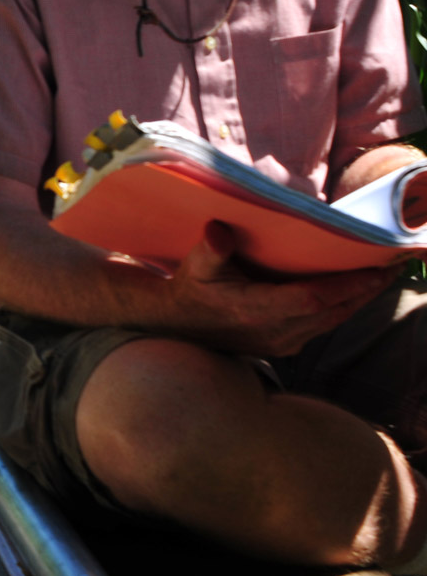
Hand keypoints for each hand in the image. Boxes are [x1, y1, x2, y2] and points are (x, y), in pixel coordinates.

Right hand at [165, 223, 397, 356]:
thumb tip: (217, 230)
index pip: (312, 299)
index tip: (375, 268)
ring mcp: (284, 342)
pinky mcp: (287, 345)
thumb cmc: (191, 289)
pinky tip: (358, 291)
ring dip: (362, 299)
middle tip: (396, 263)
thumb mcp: (194, 266)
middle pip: (334, 310)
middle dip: (367, 288)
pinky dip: (346, 307)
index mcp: (255, 310)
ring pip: (334, 320)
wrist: (179, 325)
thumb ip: (209, 250)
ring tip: (386, 274)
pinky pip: (325, 326)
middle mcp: (276, 331)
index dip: (347, 285)